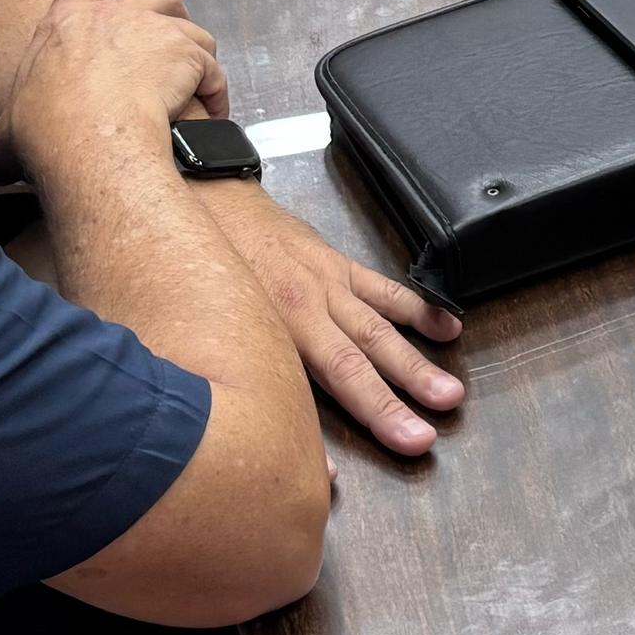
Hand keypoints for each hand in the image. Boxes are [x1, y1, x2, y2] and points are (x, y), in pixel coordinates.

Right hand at [0, 0, 223, 185]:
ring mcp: (156, 32)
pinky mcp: (188, 56)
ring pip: (192, 29)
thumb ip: (5, 139)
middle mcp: (115, 17)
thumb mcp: (9, 133)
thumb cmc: (46, 133)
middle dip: (168, 11)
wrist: (90, 142)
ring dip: (197, 52)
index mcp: (68, 23)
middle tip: (173, 33)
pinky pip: (213, 70)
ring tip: (197, 79)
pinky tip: (214, 111)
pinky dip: (216, 89)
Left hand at [203, 187, 465, 456]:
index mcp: (267, 322)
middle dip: (395, 400)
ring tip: (451, 393)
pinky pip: (380, 288)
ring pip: (376, 328)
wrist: (199, 190)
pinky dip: (415, 308)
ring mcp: (323, 281)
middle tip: (429, 434)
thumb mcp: (185, 328)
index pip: (327, 379)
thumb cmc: (183, 265)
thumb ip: (218, 380)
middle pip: (357, 360)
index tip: (396, 441)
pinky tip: (449, 327)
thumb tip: (254, 445)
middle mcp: (303, 304)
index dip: (365, 413)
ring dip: (414, 363)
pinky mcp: (332, 261)